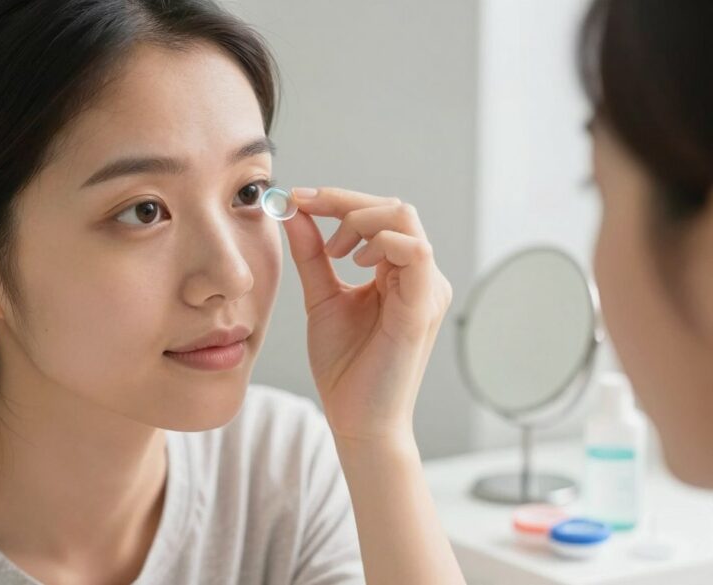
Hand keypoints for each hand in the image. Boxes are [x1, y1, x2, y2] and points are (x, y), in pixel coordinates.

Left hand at [282, 187, 452, 442]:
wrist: (356, 420)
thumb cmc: (345, 366)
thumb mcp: (322, 298)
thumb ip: (312, 256)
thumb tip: (295, 213)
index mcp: (399, 273)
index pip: (379, 214)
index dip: (337, 198)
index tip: (296, 197)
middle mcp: (420, 276)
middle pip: (393, 207)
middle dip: (344, 202)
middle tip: (307, 212)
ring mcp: (426, 289)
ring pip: (404, 219)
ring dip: (359, 219)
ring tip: (333, 249)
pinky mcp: (422, 307)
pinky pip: (415, 252)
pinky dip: (380, 242)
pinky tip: (353, 261)